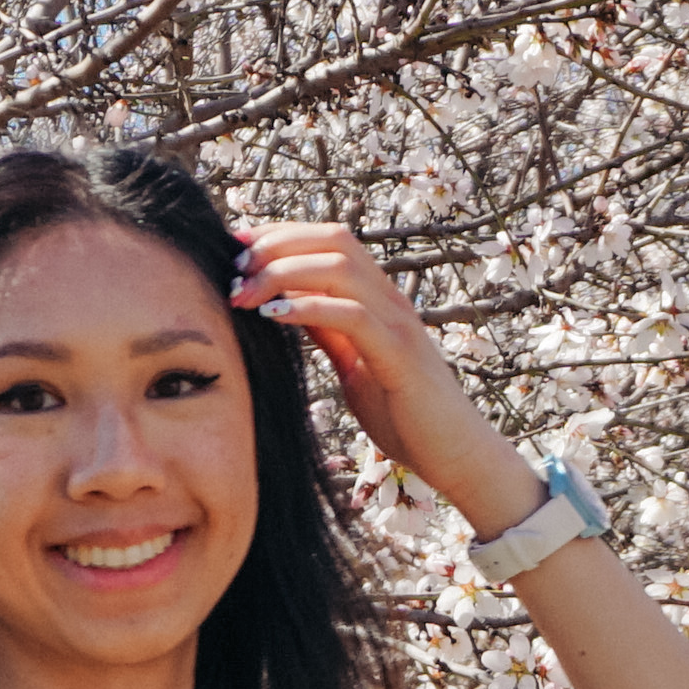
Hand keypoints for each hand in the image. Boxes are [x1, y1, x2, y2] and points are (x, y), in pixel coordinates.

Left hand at [230, 219, 540, 528]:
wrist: (454, 455)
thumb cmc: (404, 415)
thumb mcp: (353, 364)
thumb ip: (328, 331)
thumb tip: (285, 303)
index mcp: (380, 300)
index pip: (330, 240)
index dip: (281, 234)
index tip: (237, 249)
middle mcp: (391, 301)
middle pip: (334, 239)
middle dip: (277, 244)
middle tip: (234, 270)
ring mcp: (399, 324)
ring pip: (340, 268)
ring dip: (283, 272)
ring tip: (244, 293)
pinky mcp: (400, 355)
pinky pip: (352, 315)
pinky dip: (308, 307)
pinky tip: (273, 315)